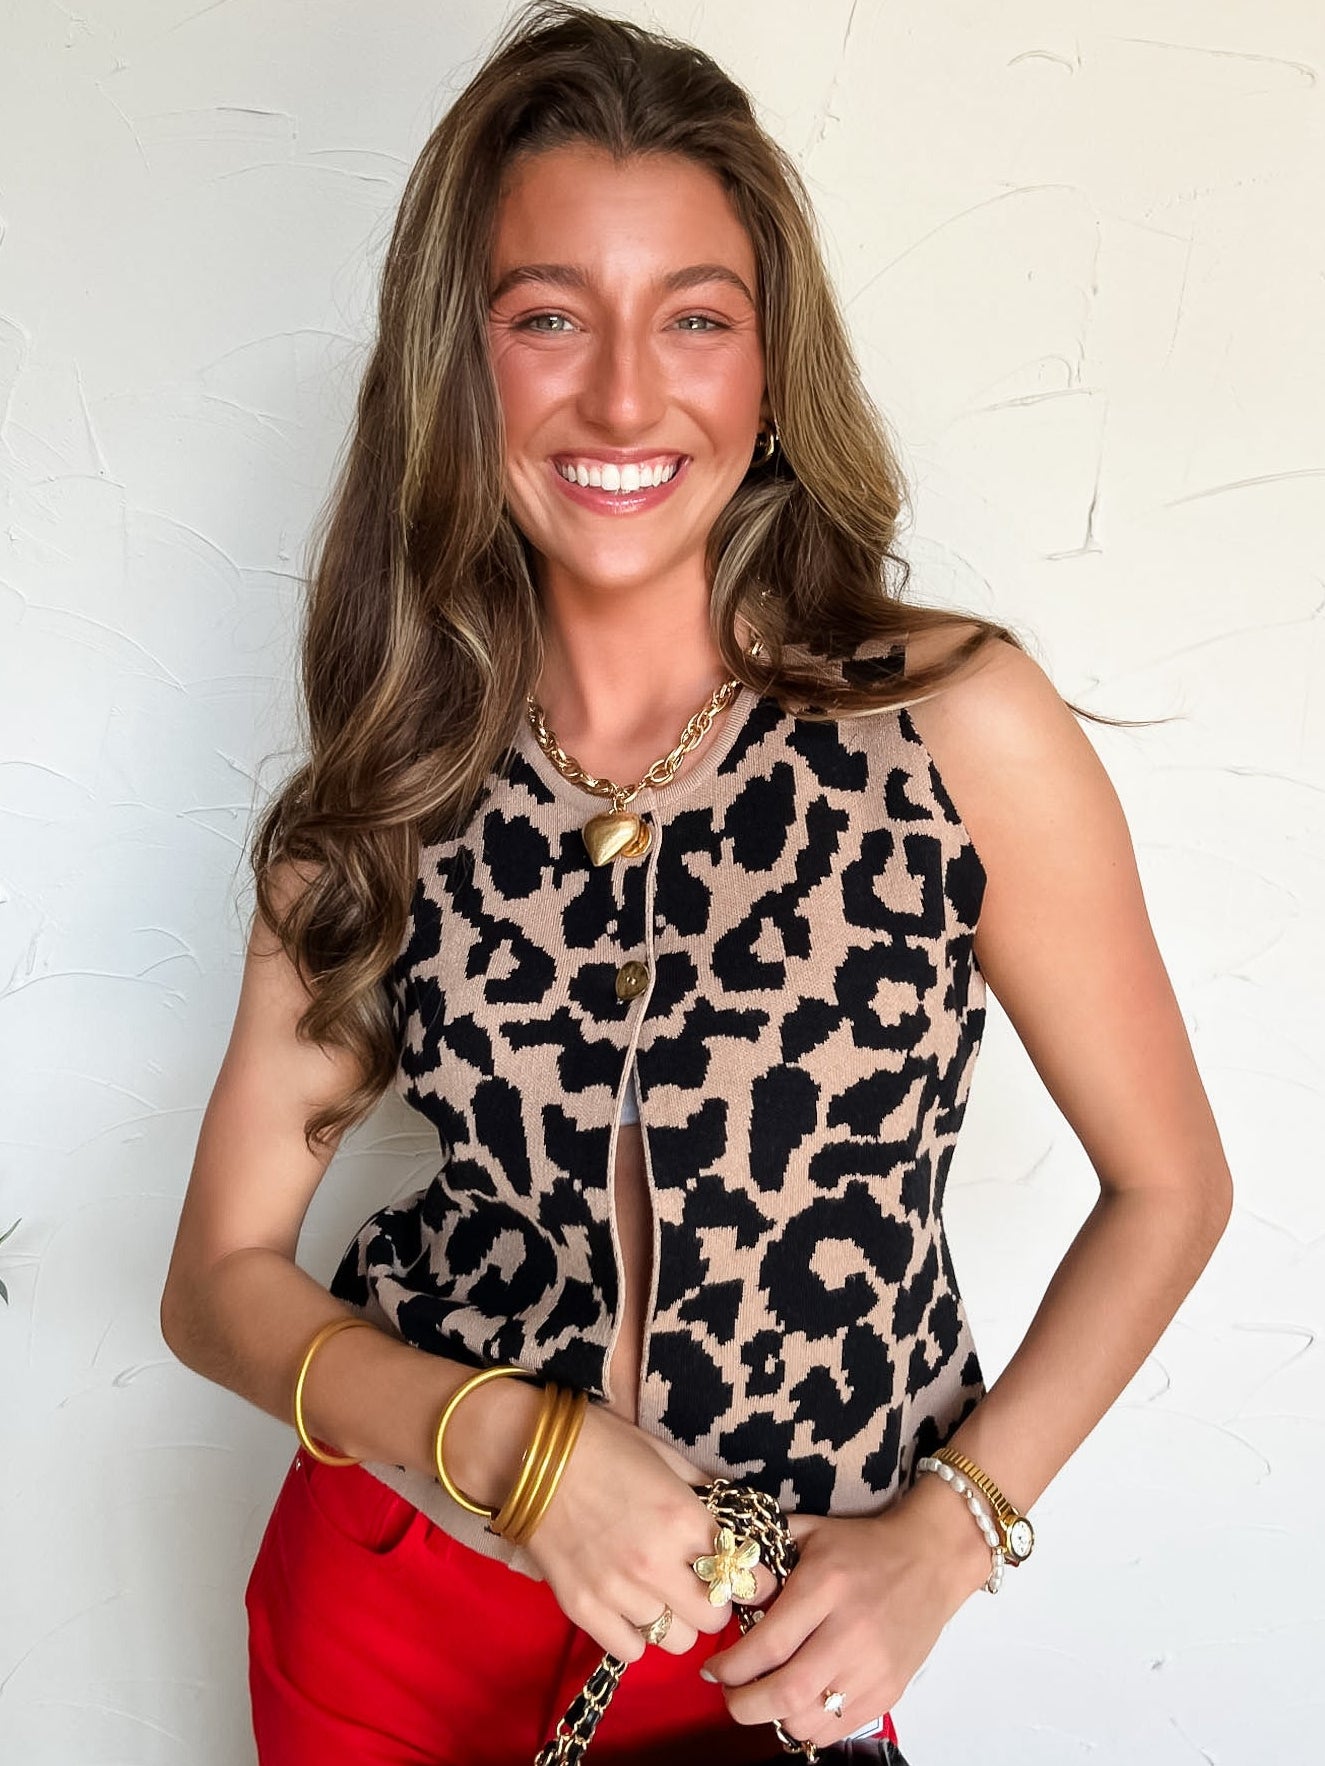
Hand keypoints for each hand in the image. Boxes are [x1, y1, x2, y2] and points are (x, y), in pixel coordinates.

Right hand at [517, 1399, 781, 1664]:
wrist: (530, 1453)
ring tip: (660, 1594)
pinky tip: (630, 1607)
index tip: (742, 1572)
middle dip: (714, 1602)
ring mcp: (617, 1592)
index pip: (741, 1575)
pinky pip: (630, 1651)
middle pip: (714, 1620)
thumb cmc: (602, 1444)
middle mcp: (656, 1564)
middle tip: (699, 1583)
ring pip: (676, 1642)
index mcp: (684, 1520)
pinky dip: (636, 1634)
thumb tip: (733, 1515)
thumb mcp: (664, 1455)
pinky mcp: (582, 1608)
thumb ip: (702, 1490)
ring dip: (676, 1620)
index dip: (746, 1575)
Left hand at [699, 1473, 991, 1750]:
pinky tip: (798, 1705)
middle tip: (728, 1695)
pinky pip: (838, 1730)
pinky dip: (809, 1727)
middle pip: (786, 1693)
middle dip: (744, 1704)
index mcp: (826, 1586)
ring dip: (775, 1718)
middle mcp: (850, 1632)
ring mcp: (874, 1667)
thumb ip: (764, 1553)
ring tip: (762, 1697)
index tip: (711, 1668)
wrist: (930, 1559)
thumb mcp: (810, 1531)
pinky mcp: (889, 1691)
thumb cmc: (862, 1545)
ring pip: (810, 1720)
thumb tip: (721, 1579)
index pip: (768, 1643)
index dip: (731, 1666)